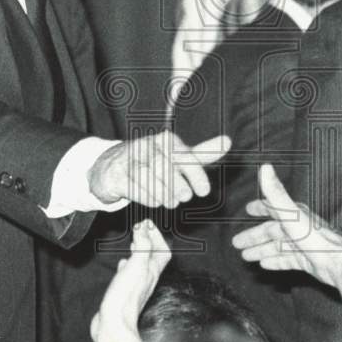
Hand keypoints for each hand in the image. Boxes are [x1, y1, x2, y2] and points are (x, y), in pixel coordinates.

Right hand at [88, 131, 230, 208]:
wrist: (112, 166)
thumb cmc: (152, 162)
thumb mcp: (178, 158)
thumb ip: (202, 153)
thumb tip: (228, 141)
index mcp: (165, 140)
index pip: (183, 155)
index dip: (196, 174)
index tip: (204, 192)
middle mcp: (146, 146)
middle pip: (165, 167)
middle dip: (177, 186)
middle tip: (183, 197)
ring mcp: (128, 159)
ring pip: (148, 178)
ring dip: (163, 194)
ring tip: (169, 201)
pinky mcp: (115, 174)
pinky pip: (133, 187)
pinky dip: (147, 197)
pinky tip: (154, 201)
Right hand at [90, 218, 171, 341]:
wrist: (113, 324)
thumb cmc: (126, 296)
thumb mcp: (136, 265)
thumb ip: (142, 246)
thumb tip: (144, 227)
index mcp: (153, 271)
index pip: (163, 251)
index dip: (157, 237)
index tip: (146, 225)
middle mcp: (147, 278)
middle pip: (154, 257)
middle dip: (148, 242)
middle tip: (140, 230)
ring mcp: (136, 286)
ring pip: (141, 265)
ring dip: (138, 252)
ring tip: (132, 243)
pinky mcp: (123, 292)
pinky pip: (129, 275)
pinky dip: (127, 265)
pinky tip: (122, 264)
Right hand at [231, 164, 341, 288]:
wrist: (336, 263)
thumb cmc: (314, 237)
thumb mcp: (290, 213)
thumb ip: (275, 192)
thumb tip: (265, 166)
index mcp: (294, 213)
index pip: (273, 207)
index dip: (260, 207)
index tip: (248, 209)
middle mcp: (298, 227)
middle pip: (271, 231)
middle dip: (254, 236)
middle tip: (237, 243)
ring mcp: (302, 244)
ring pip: (277, 247)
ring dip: (261, 250)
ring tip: (246, 257)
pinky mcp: (307, 260)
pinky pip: (287, 260)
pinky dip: (275, 261)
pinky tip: (264, 265)